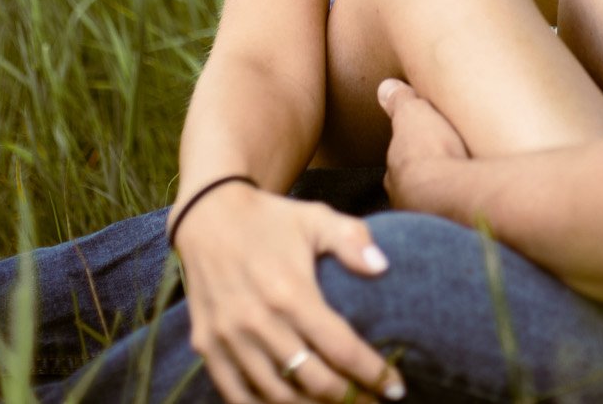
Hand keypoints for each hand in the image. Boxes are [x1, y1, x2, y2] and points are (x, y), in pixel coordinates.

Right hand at [174, 182, 404, 403]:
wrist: (208, 216)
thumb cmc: (271, 219)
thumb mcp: (316, 218)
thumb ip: (352, 240)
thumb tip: (383, 267)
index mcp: (291, 293)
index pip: (341, 348)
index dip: (372, 373)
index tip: (396, 388)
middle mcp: (259, 322)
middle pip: (314, 381)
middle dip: (350, 398)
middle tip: (372, 402)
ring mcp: (229, 338)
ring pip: (277, 395)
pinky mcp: (206, 346)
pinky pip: (235, 395)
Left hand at [377, 79, 470, 217]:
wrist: (450, 192)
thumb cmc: (429, 152)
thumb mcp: (413, 114)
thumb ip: (400, 102)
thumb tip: (385, 88)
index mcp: (397, 174)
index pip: (400, 163)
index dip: (412, 152)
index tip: (425, 146)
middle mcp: (406, 200)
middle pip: (416, 186)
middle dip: (429, 178)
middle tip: (448, 166)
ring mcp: (427, 217)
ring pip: (434, 204)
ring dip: (446, 195)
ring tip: (466, 185)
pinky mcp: (451, 227)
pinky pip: (456, 215)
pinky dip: (464, 207)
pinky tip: (477, 201)